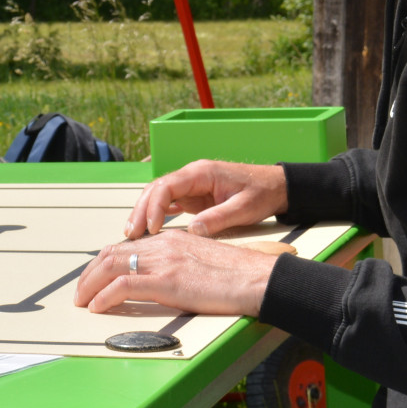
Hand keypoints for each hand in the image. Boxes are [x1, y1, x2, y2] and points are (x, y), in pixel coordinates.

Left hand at [72, 229, 275, 315]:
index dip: (105, 262)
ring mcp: (164, 261)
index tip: (95, 277)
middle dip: (90, 273)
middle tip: (81, 291)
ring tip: (82, 301)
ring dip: (90, 285)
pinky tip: (97, 307)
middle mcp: (163, 245)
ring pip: (111, 266)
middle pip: (112, 253)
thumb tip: (163, 282)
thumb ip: (179, 265)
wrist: (258, 278)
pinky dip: (104, 296)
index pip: (127, 246)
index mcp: (172, 239)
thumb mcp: (202, 263)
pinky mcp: (167, 281)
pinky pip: (124, 286)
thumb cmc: (239, 276)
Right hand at [124, 160, 287, 239]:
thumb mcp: (244, 208)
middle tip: (130, 234)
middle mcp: (191, 176)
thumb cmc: (262, 193)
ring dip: (144, 213)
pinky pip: (168, 203)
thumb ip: (218, 218)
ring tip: (132, 234)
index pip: (167, 185)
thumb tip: (192, 231)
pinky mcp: (194, 196)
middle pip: (155, 189)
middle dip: (140, 210)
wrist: (276, 186)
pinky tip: (147, 230)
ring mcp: (191, 185)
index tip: (152, 228)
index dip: (154, 206)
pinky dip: (155, 215)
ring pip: (158, 196)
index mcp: (201, 172)